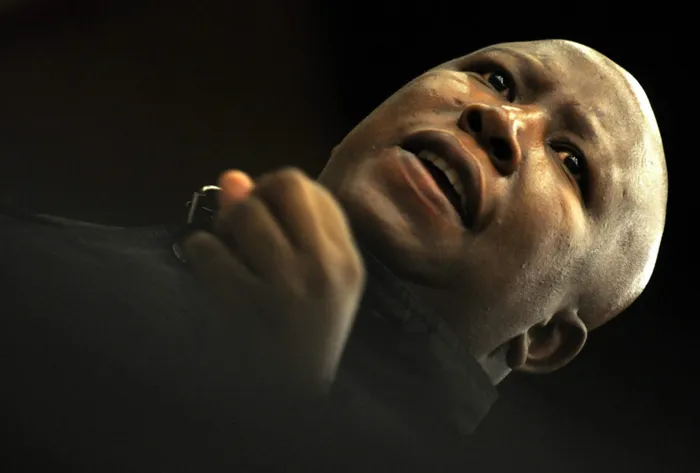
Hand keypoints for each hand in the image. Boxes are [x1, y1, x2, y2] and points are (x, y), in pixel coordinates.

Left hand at [182, 168, 364, 395]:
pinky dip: (199, 253)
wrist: (290, 400)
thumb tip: (231, 176)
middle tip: (244, 223)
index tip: (267, 214)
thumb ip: (282, 227)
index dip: (278, 192)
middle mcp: (325, 271)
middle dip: (256, 196)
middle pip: (284, 185)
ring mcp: (286, 289)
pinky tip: (210, 270)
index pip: (311, 191)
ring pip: (243, 211)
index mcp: (347, 263)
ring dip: (225, 224)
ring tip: (227, 249)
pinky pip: (207, 249)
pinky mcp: (246, 309)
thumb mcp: (314, 283)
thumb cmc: (300, 336)